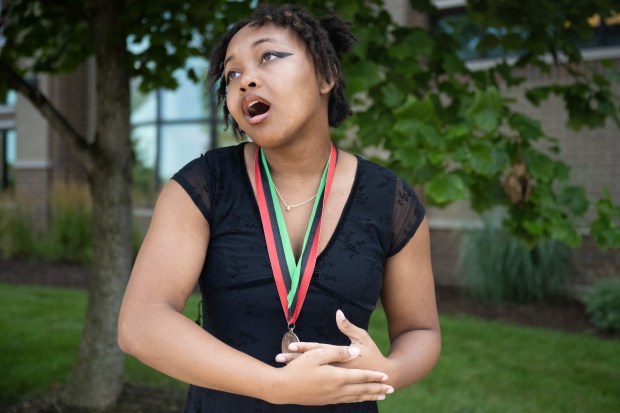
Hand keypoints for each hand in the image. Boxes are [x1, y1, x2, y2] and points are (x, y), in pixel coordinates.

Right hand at [269, 344, 393, 404]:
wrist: (282, 388)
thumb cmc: (298, 369)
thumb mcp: (318, 354)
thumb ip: (338, 351)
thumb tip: (354, 351)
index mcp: (337, 377)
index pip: (361, 376)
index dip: (374, 376)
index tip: (386, 376)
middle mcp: (336, 390)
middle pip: (362, 390)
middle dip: (377, 389)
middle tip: (391, 389)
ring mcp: (331, 397)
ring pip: (355, 397)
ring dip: (369, 396)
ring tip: (381, 396)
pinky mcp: (324, 401)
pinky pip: (346, 401)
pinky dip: (356, 400)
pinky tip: (359, 399)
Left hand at [275, 310, 390, 374]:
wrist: (382, 379)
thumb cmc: (372, 354)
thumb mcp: (362, 338)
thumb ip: (348, 327)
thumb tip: (338, 313)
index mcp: (342, 357)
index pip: (319, 351)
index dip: (305, 348)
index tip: (291, 346)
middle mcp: (336, 369)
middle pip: (312, 364)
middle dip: (295, 361)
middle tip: (279, 358)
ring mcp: (335, 379)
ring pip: (312, 374)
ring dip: (297, 371)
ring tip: (281, 370)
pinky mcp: (336, 386)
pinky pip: (318, 381)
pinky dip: (306, 379)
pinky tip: (295, 378)